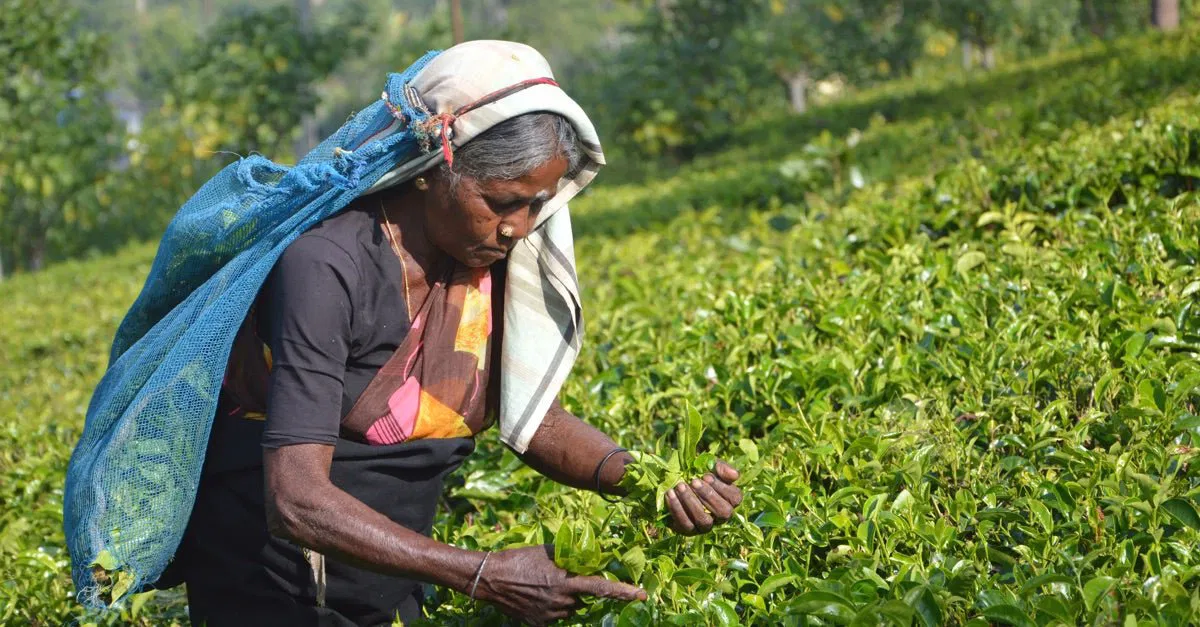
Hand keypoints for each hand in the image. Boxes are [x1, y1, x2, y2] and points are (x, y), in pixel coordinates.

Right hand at [472, 544, 645, 625]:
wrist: (490, 578)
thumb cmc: (519, 559)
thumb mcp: (547, 552)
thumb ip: (569, 558)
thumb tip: (584, 559)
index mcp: (566, 582)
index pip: (601, 589)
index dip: (623, 592)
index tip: (642, 595)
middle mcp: (562, 602)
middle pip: (582, 599)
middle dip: (576, 590)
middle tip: (558, 578)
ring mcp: (550, 616)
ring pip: (568, 609)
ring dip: (563, 599)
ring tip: (541, 585)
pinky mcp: (538, 624)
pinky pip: (553, 617)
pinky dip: (549, 608)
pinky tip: (534, 596)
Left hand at [666, 460, 742, 535]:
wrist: (675, 483)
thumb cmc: (698, 474)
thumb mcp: (711, 467)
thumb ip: (723, 468)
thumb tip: (735, 475)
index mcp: (730, 501)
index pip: (735, 498)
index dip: (722, 487)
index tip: (706, 475)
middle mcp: (720, 518)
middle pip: (723, 512)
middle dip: (708, 495)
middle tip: (693, 481)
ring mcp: (704, 526)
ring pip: (704, 521)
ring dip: (691, 502)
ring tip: (680, 486)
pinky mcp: (688, 530)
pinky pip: (685, 524)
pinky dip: (677, 508)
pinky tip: (670, 494)